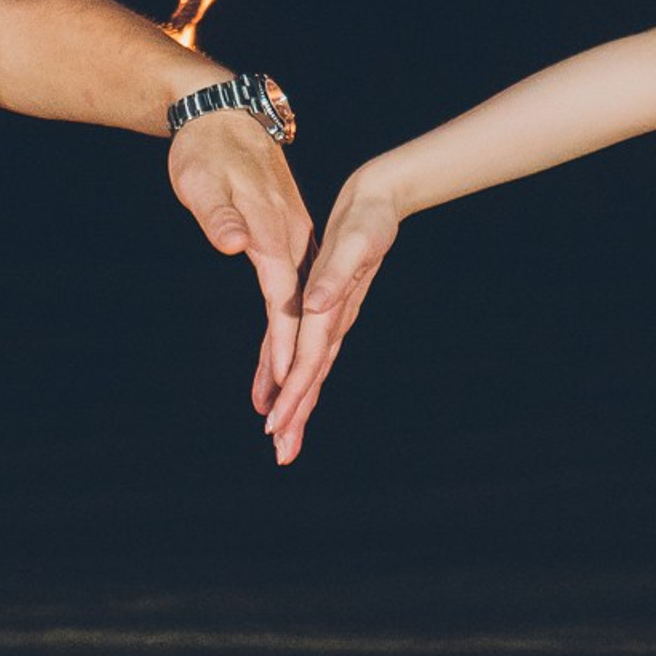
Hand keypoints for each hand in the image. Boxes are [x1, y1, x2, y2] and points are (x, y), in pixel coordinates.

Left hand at [167, 111, 314, 401]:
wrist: (226, 114)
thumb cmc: (208, 148)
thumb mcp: (204, 179)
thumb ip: (221, 215)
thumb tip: (235, 244)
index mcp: (276, 234)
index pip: (285, 302)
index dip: (283, 347)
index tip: (283, 389)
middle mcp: (295, 245)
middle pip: (303, 325)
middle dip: (295, 386)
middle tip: (283, 440)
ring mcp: (297, 247)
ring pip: (302, 322)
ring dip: (293, 375)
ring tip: (281, 423)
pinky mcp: (290, 249)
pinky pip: (292, 306)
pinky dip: (285, 343)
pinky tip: (275, 370)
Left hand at [260, 163, 402, 463]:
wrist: (379, 200)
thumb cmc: (369, 216)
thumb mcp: (355, 238)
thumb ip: (336, 274)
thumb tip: (316, 306)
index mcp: (333, 305)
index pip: (310, 358)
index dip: (293, 393)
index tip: (276, 424)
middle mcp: (333, 318)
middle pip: (311, 376)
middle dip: (296, 416)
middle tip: (281, 455)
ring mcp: (332, 316)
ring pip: (310, 369)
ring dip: (297, 405)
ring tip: (282, 439)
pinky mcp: (326, 307)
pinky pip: (305, 349)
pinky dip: (293, 375)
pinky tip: (281, 390)